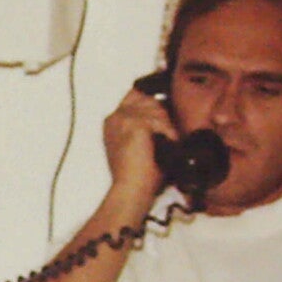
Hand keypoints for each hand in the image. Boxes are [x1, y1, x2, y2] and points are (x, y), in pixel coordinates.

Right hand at [102, 86, 171, 203]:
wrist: (132, 186)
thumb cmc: (135, 172)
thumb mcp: (134, 143)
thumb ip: (142, 124)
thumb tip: (163, 111)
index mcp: (113, 121)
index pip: (135, 95)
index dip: (150, 100)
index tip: (160, 111)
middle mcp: (116, 116)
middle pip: (148, 99)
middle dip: (161, 115)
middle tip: (163, 136)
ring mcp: (124, 119)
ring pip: (157, 109)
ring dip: (165, 127)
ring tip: (162, 145)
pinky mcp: (136, 124)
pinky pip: (163, 122)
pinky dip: (168, 135)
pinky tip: (163, 147)